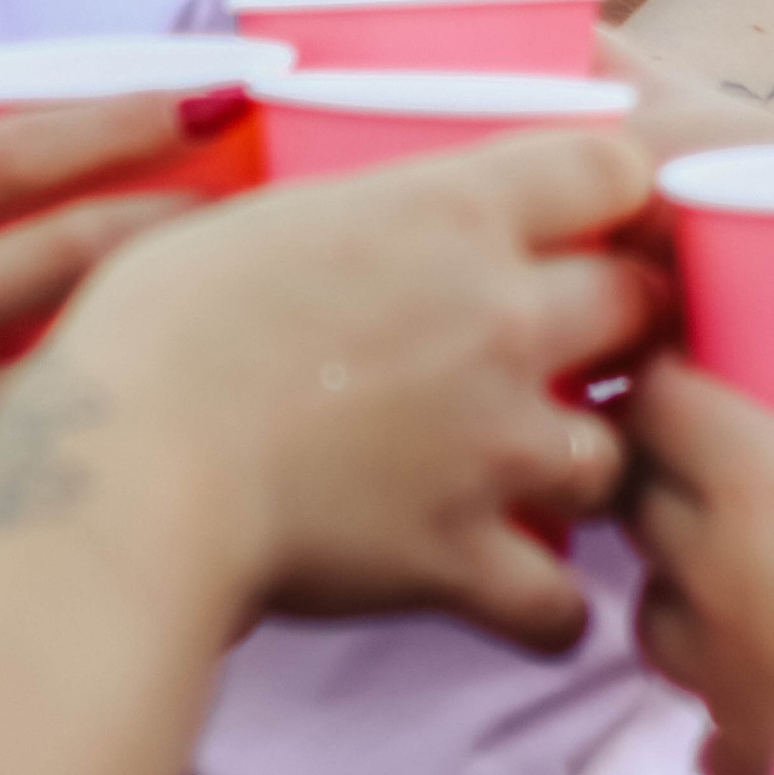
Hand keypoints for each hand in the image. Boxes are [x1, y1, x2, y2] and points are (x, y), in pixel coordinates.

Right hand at [0, 89, 191, 660]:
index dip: (112, 118)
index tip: (197, 91)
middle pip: (59, 257)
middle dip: (174, 223)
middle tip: (254, 207)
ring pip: (55, 387)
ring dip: (146, 362)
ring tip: (223, 340)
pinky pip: (6, 504)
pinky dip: (75, 484)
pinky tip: (145, 477)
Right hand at [29, 130, 669, 652]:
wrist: (132, 469)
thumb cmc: (153, 331)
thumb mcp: (247, 221)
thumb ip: (339, 218)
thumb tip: (340, 229)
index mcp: (450, 212)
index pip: (611, 167)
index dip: (607, 195)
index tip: (580, 219)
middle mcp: (503, 320)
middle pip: (641, 304)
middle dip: (616, 322)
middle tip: (566, 346)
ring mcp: (496, 447)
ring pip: (616, 456)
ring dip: (580, 464)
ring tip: (523, 476)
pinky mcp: (464, 559)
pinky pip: (563, 604)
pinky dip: (545, 607)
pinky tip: (513, 594)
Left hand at [619, 355, 773, 774]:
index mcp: (768, 481)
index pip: (661, 408)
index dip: (671, 390)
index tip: (692, 384)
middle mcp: (723, 577)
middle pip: (642, 512)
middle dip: (670, 488)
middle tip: (730, 479)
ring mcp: (728, 678)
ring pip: (657, 624)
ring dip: (693, 599)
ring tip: (761, 591)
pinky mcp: (755, 765)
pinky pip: (715, 737)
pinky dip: (740, 716)